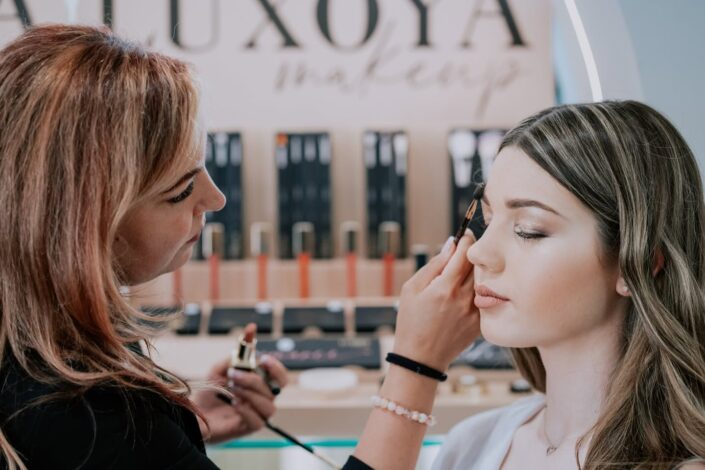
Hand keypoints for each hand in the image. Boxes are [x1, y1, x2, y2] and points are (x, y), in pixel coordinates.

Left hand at [192, 352, 287, 442]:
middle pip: (275, 389)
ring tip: (232, 390)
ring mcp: (258, 414)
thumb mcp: (219, 369)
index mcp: (261, 384)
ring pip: (268, 405)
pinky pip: (258, 422)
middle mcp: (263, 399)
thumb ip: (236, 354)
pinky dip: (247, 410)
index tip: (263, 359)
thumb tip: (250, 330)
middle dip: (254, 379)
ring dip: (249, 394)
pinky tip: (234, 404)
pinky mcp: (249, 428)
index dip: (276, 368)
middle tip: (233, 374)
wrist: (194, 414)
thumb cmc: (211, 391)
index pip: (280, 377)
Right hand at [393, 233, 479, 370]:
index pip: (465, 251)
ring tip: (461, 278)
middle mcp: (464, 297)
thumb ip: (434, 264)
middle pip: (478, 264)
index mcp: (446, 286)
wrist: (421, 359)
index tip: (463, 237)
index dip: (465, 240)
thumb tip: (450, 244)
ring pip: (484, 280)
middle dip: (472, 255)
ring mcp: (475, 311)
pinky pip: (484, 298)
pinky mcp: (480, 323)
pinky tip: (464, 297)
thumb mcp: (412, 288)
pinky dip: (478, 292)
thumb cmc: (411, 321)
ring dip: (476, 273)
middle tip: (462, 255)